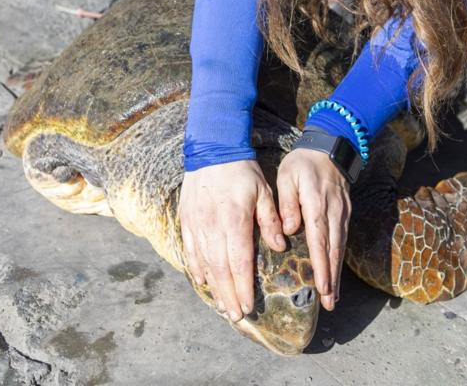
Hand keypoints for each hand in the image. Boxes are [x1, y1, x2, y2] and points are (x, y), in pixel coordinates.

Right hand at [179, 160, 285, 322]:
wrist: (212, 148)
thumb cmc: (242, 170)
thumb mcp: (264, 191)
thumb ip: (270, 220)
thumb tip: (280, 246)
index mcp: (235, 220)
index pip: (239, 261)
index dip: (243, 286)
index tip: (248, 306)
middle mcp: (212, 226)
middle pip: (220, 269)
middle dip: (229, 295)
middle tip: (236, 316)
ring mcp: (196, 224)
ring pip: (203, 263)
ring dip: (214, 287)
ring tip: (222, 306)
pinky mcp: (186, 220)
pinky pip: (190, 250)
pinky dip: (196, 268)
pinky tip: (204, 281)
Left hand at [276, 148, 350, 311]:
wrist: (331, 147)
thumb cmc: (303, 163)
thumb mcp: (287, 176)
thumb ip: (287, 203)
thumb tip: (290, 229)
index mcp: (316, 203)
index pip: (319, 238)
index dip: (322, 264)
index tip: (322, 286)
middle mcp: (334, 212)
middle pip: (334, 249)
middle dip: (332, 278)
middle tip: (329, 303)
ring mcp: (343, 214)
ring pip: (341, 248)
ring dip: (337, 274)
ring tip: (333, 297)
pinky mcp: (346, 214)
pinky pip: (343, 241)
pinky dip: (339, 260)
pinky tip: (335, 274)